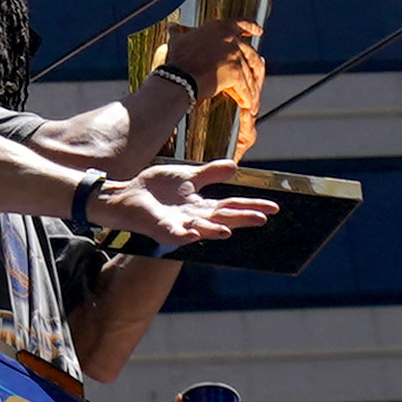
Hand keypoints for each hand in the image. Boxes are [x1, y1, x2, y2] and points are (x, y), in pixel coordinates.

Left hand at [98, 164, 273, 250]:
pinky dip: (185, 235)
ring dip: (215, 230)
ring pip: (201, 229)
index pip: (232, 206)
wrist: (126, 194)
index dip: (252, 206)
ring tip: (229, 230)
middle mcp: (194, 218)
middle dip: (242, 218)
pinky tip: (195, 232)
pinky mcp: (160, 229)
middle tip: (263, 218)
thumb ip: (210, 174)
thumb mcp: (187, 177)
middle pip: (223, 218)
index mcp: (202, 206)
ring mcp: (178, 225)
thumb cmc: (156, 189)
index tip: (274, 207)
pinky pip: (175, 234)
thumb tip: (235, 167)